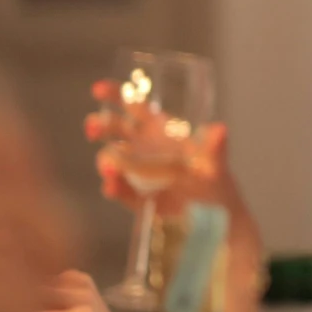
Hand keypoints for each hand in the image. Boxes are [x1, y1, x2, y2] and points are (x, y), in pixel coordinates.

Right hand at [85, 88, 263, 296]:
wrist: (220, 221)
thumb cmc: (218, 185)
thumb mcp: (215, 165)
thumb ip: (215, 149)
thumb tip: (220, 129)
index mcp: (164, 133)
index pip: (136, 107)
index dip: (116, 95)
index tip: (98, 89)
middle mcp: (147, 151)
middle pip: (116, 131)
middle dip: (101, 126)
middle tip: (92, 127)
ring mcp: (140, 175)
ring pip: (113, 161)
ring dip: (105, 160)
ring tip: (109, 166)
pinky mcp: (140, 200)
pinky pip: (122, 192)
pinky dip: (115, 188)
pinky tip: (111, 186)